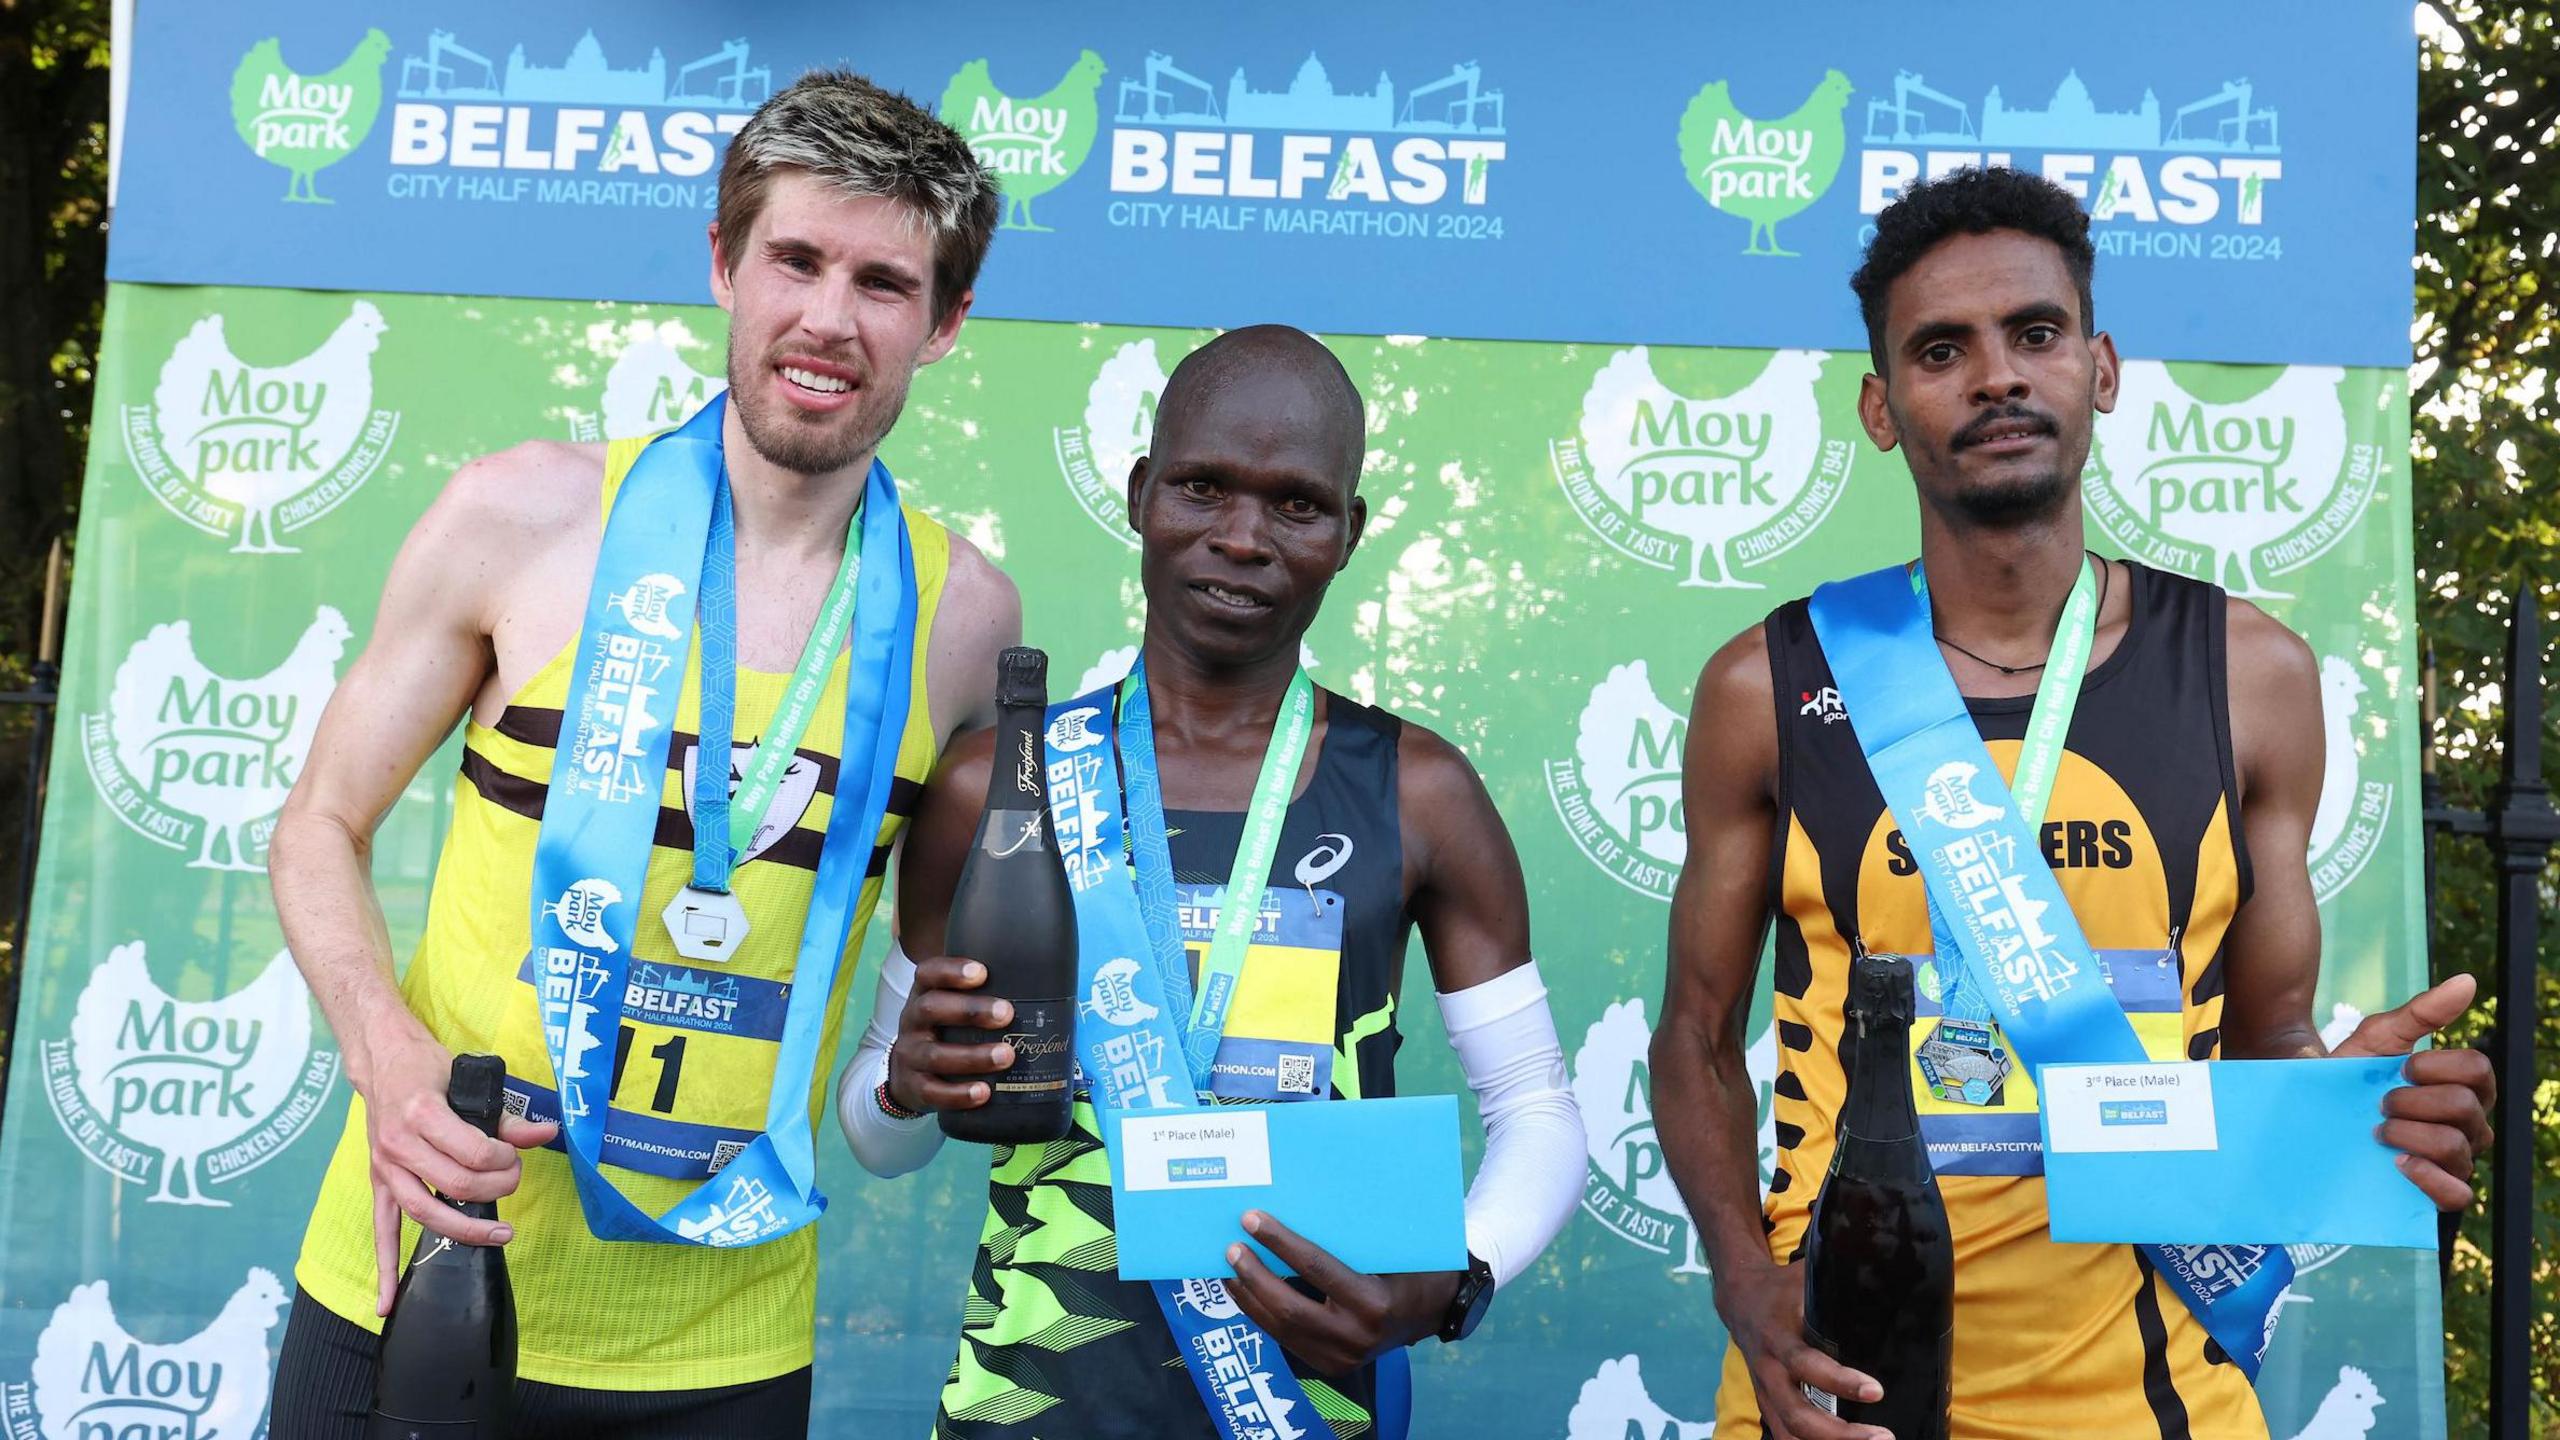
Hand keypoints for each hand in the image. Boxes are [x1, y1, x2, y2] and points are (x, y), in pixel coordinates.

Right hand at [358, 1025, 555, 1315]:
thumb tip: (547, 1133)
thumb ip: (506, 1117)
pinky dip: (385, 1267)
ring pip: (425, 1212)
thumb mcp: (469, 1083)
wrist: (383, 1062)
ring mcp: (385, 1167)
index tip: (514, 1156)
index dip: (504, 1161)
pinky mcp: (379, 1183)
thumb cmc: (430, 1069)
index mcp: (423, 1113)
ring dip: (465, 1230)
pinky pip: (380, 1230)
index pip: (473, 1153)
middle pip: (455, 1185)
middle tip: (514, 1180)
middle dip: (496, 1188)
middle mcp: (399, 1143)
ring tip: (501, 1236)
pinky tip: (387, 1303)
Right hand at [886, 954, 1014, 1114]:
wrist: (908, 1076)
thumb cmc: (945, 1032)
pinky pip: (932, 1092)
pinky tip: (984, 1092)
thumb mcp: (952, 1008)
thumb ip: (984, 993)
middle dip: (970, 1010)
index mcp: (924, 994)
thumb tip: (1048, 981)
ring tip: (1007, 1055)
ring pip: (936, 1055)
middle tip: (1006, 1013)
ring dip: (973, 1056)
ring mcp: (910, 1055)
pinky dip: (959, 1094)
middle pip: (931, 1008)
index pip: (928, 973)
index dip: (951, 970)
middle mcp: (912, 1021)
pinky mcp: (914, 1087)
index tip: (982, 972)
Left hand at [1221, 1210, 1457, 1377]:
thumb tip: (1295, 1204)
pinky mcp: (1331, 1365)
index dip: (1279, 1242)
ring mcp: (1342, 1357)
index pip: (1315, 1268)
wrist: (1435, 1310)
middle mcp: (1356, 1336)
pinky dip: (1262, 1314)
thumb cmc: (1412, 1266)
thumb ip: (1349, 1237)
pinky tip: (1247, 1292)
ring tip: (1230, 1269)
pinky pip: (1287, 1339)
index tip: (1252, 1220)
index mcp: (1373, 1302)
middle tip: (1231, 1247)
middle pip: (1288, 1307)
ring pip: (1281, 1328)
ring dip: (1250, 1296)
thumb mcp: (1388, 1248)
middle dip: (1254, 1275)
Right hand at [1711, 1258, 1893, 1439]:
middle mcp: (1768, 1368)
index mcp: (1778, 1335)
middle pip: (1796, 1413)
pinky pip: (1785, 1434)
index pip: (1805, 1364)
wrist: (1739, 1298)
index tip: (1876, 1390)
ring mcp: (1765, 1390)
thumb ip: (1841, 1278)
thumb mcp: (1807, 1278)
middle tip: (1882, 1437)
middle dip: (1838, 1433)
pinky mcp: (1767, 1402)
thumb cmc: (1784, 1287)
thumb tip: (1887, 1268)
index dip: (1839, 1381)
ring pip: (1789, 1431)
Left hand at [2330, 973, 2496, 1209]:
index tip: (2399, 1068)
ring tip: (2377, 1130)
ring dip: (2409, 1134)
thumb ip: (2422, 1012)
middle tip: (2380, 1103)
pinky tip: (2399, 1164)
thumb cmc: (2351, 1071)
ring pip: (2458, 1147)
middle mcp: (2469, 1123)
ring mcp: (2456, 1159)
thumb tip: (2467, 981)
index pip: (2478, 1070)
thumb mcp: (2378, 1037)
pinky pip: (2458, 1194)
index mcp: (2462, 1085)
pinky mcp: (2436, 1190)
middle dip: (2412, 1100)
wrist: (2309, 1110)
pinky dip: (2431, 1179)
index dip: (2433, 1066)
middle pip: (2465, 1106)